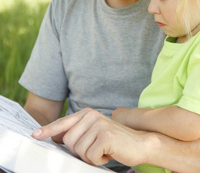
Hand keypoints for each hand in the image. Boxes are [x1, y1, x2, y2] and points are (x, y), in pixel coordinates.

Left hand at [32, 108, 147, 166]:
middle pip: (69, 141)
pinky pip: (90, 156)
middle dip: (79, 151)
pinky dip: (98, 160)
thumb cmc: (115, 141)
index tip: (36, 135)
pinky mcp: (105, 135)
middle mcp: (91, 115)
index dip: (48, 130)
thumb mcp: (93, 133)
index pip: (63, 123)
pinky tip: (108, 153)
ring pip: (78, 150)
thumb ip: (76, 132)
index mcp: (87, 113)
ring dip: (90, 157)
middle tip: (95, 150)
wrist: (140, 143)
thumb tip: (56, 137)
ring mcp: (98, 124)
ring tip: (103, 150)